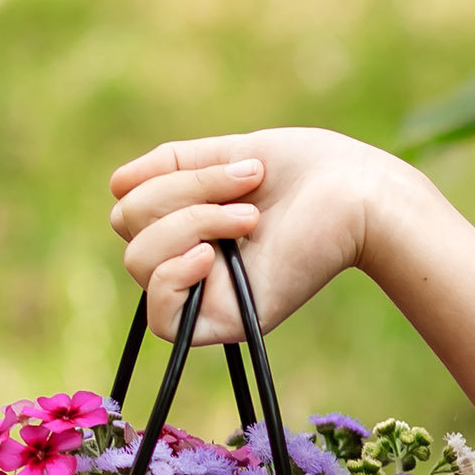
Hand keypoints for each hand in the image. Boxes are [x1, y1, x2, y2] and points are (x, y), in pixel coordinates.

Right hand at [108, 129, 396, 342]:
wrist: (357, 194)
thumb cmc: (308, 170)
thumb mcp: (228, 152)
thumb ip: (172, 166)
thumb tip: (116, 184)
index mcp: (189, 219)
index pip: (130, 206)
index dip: (161, 179)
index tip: (229, 163)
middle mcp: (191, 256)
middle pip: (128, 225)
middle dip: (182, 192)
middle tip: (249, 184)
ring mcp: (204, 290)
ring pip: (139, 260)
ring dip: (192, 223)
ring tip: (251, 218)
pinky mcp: (222, 321)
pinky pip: (160, 316)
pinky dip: (172, 277)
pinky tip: (210, 255)